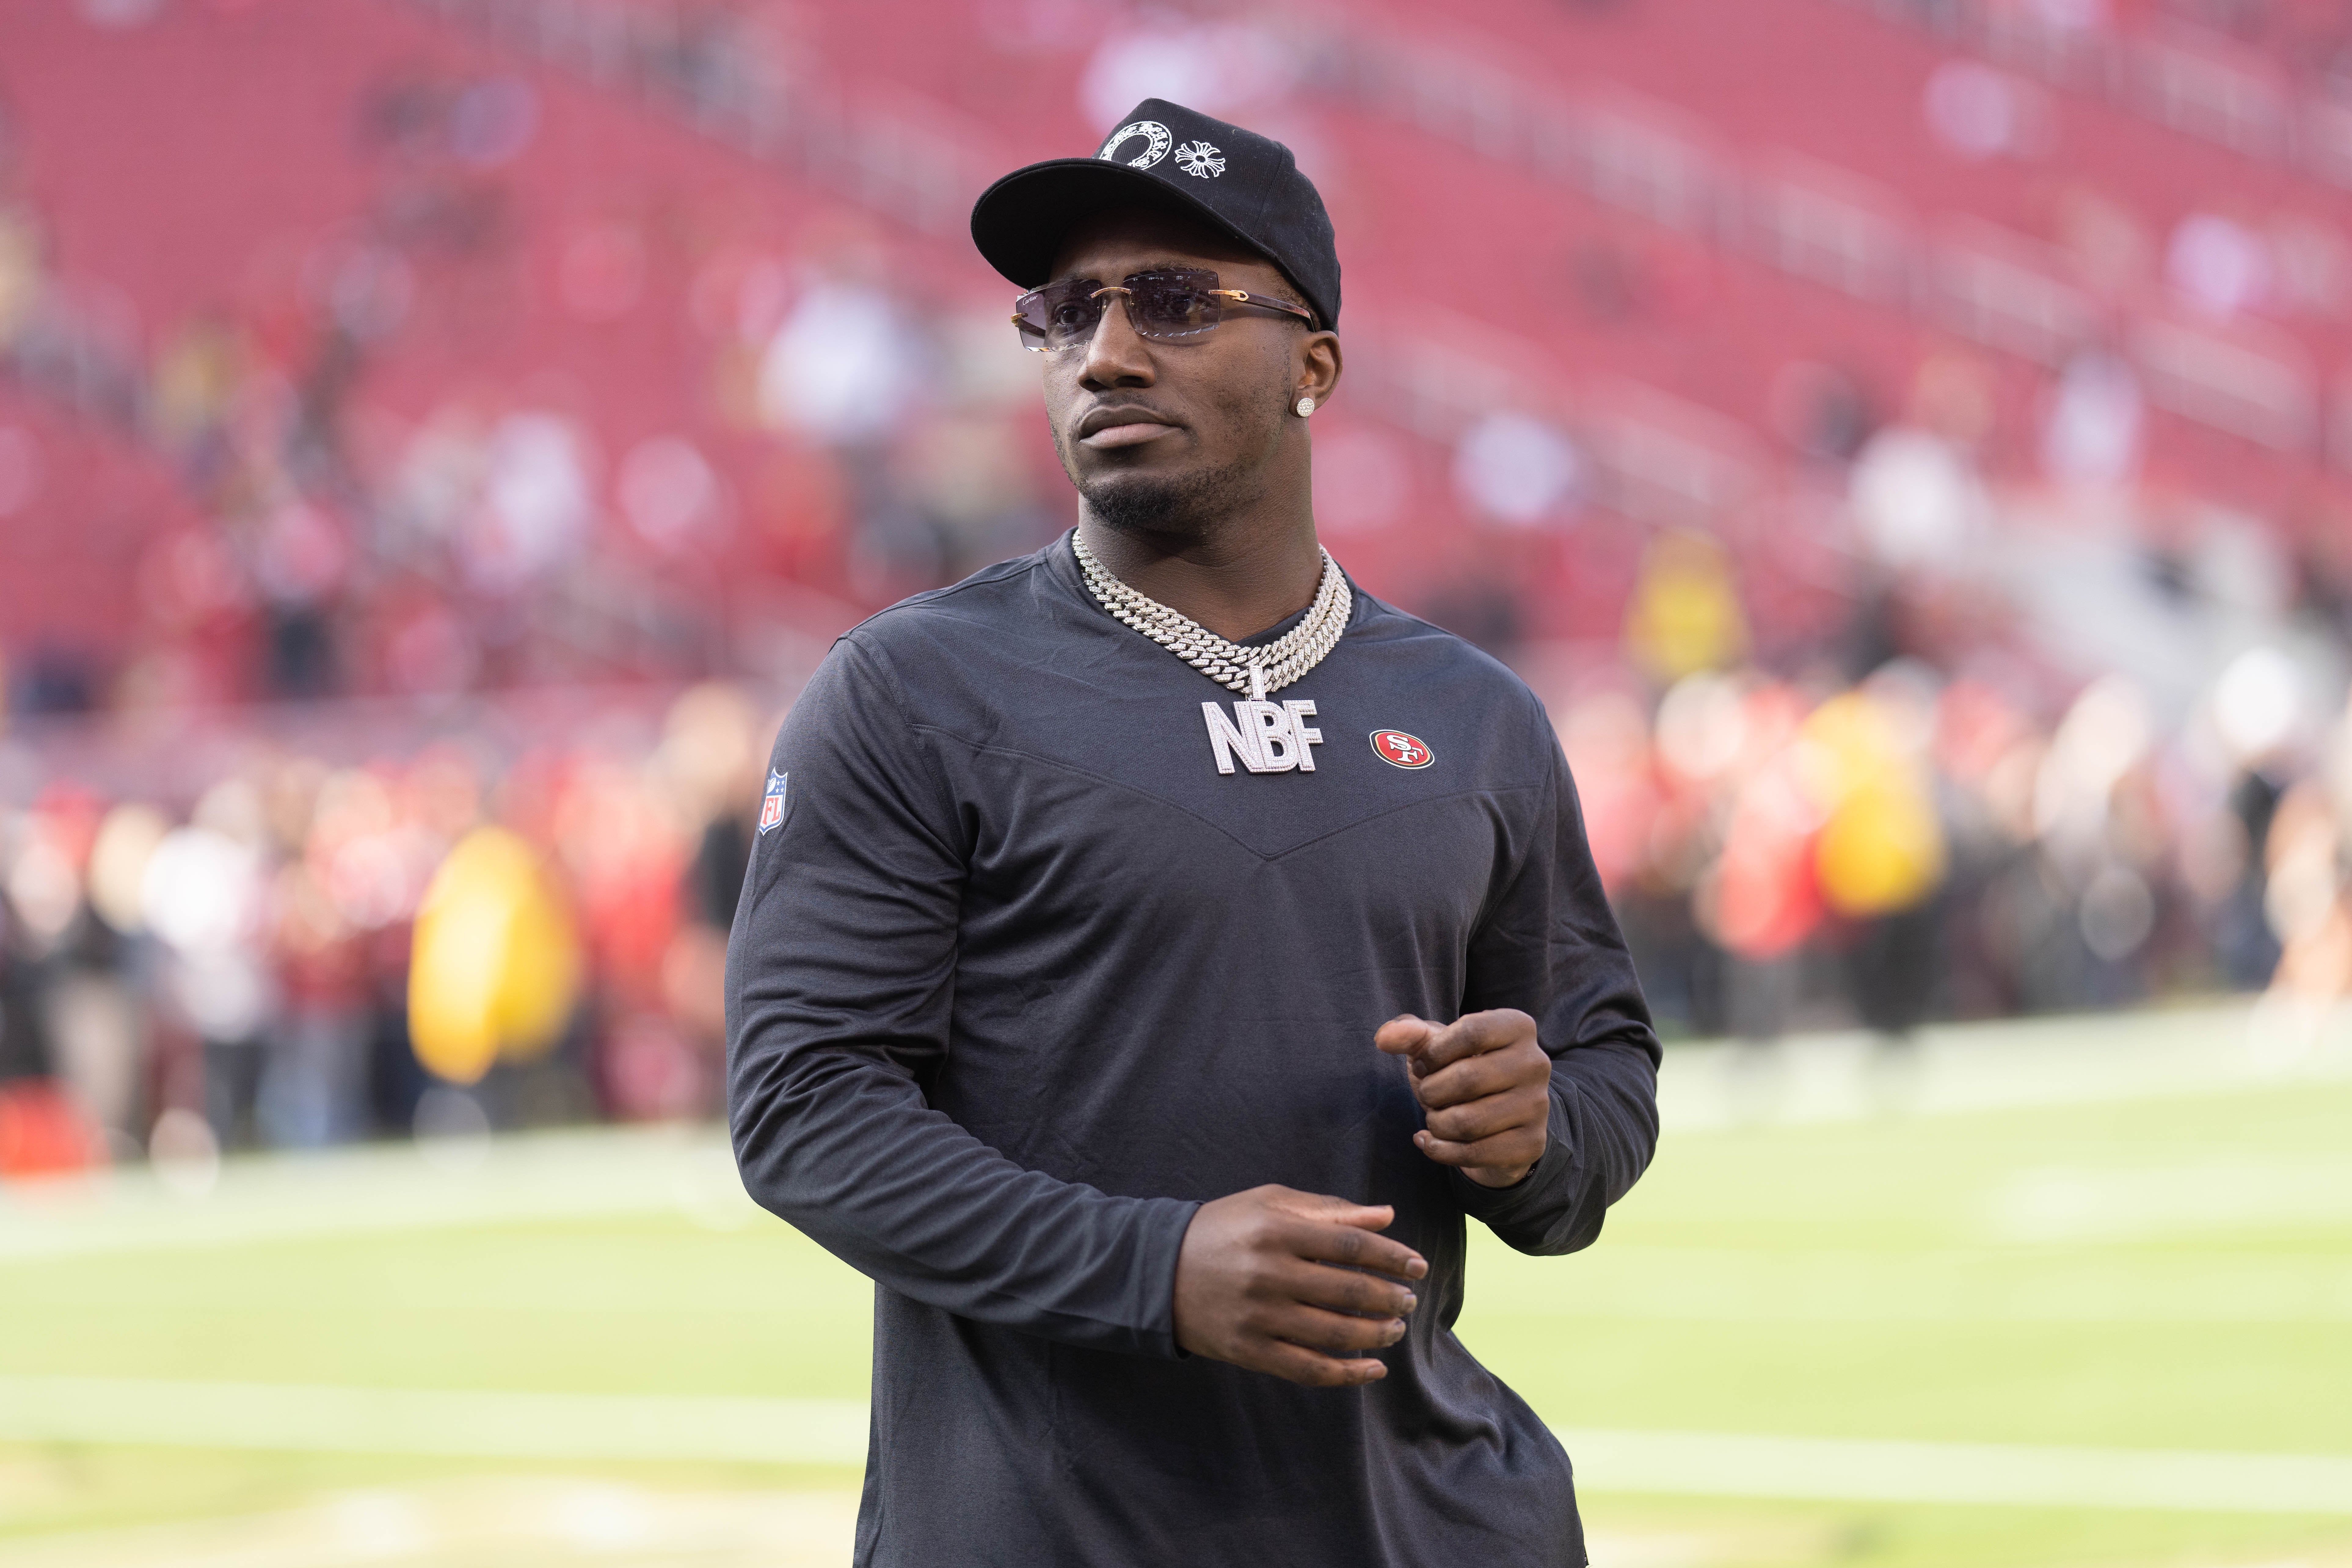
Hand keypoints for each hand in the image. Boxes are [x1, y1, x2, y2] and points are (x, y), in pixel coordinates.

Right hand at [1172, 1186, 1426, 1386]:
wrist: (1157, 1269)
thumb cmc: (1223, 1228)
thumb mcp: (1269, 1204)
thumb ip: (1328, 1209)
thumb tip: (1386, 1216)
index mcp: (1277, 1230)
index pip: (1351, 1245)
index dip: (1393, 1257)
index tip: (1419, 1266)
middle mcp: (1269, 1273)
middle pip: (1348, 1291)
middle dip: (1390, 1297)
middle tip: (1410, 1299)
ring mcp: (1258, 1317)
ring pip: (1334, 1333)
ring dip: (1376, 1334)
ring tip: (1396, 1328)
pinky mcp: (1248, 1351)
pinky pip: (1308, 1370)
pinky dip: (1346, 1374)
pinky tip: (1373, 1369)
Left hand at [1376, 1009, 1550, 1187]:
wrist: (1495, 1121)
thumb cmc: (1461, 1071)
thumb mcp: (1436, 1048)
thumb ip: (1410, 1035)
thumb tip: (1384, 1037)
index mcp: (1518, 1026)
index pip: (1471, 1032)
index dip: (1434, 1052)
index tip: (1423, 1064)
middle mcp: (1536, 1063)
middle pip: (1468, 1079)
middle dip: (1432, 1091)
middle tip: (1428, 1095)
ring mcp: (1537, 1106)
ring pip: (1469, 1122)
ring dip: (1436, 1123)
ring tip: (1435, 1118)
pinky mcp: (1530, 1145)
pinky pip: (1474, 1153)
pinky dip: (1439, 1150)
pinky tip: (1431, 1142)